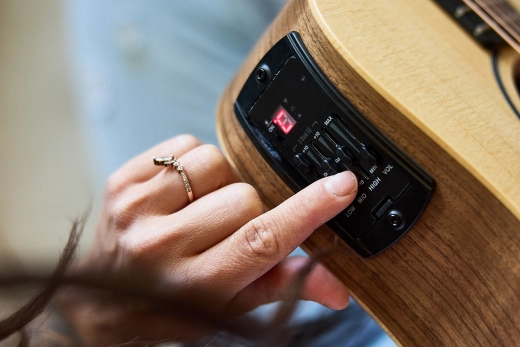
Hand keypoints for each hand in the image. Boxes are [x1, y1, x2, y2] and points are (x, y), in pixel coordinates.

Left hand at [58, 135, 357, 343]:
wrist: (106, 298)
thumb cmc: (172, 305)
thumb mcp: (232, 307)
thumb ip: (285, 287)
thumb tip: (338, 288)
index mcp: (197, 284)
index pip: (264, 239)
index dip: (308, 210)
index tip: (341, 185)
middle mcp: (162, 246)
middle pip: (245, 196)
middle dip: (249, 208)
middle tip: (227, 229)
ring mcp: (137, 210)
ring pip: (216, 163)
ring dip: (220, 184)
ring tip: (200, 210)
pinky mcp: (123, 181)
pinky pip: (185, 146)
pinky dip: (193, 165)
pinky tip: (181, 193)